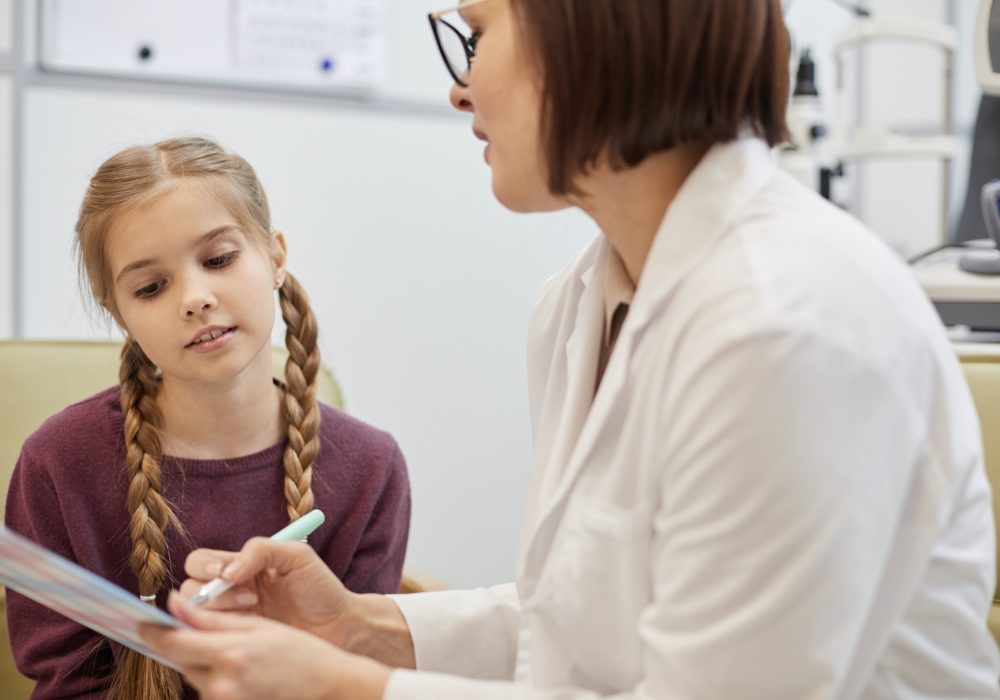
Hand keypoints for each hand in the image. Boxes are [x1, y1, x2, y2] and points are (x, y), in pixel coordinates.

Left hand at [140, 593, 388, 699]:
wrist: (327, 686)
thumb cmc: (300, 650)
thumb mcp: (258, 625)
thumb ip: (212, 619)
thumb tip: (173, 604)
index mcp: (229, 655)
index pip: (172, 643)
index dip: (151, 631)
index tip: (139, 621)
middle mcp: (221, 685)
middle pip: (180, 661)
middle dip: (182, 642)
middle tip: (197, 624)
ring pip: (193, 674)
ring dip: (200, 658)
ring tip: (235, 647)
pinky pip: (208, 688)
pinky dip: (215, 673)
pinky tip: (241, 666)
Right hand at [177, 539, 358, 648]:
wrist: (338, 626)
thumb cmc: (320, 588)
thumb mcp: (297, 556)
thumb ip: (262, 550)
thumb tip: (227, 572)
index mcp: (242, 566)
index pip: (202, 561)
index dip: (205, 565)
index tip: (225, 573)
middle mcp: (230, 591)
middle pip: (190, 588)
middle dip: (211, 591)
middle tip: (248, 596)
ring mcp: (231, 618)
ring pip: (195, 613)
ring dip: (220, 608)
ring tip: (254, 607)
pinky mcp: (236, 641)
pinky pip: (210, 636)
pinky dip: (220, 630)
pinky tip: (249, 626)